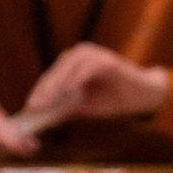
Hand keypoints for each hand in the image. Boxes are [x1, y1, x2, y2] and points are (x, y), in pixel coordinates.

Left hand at [20, 43, 167, 124]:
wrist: (142, 97)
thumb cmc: (114, 100)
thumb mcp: (85, 106)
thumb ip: (66, 107)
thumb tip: (44, 117)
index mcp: (74, 65)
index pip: (52, 76)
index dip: (40, 91)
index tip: (30, 106)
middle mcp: (82, 56)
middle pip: (57, 70)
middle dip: (45, 88)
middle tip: (35, 105)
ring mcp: (94, 56)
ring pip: (69, 67)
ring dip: (58, 83)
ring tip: (48, 99)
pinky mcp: (107, 60)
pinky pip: (88, 67)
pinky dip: (77, 78)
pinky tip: (69, 90)